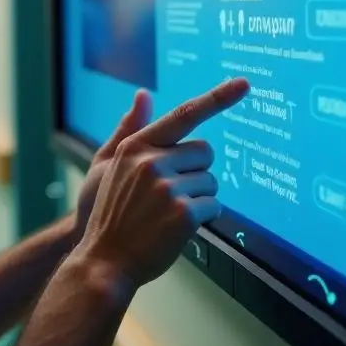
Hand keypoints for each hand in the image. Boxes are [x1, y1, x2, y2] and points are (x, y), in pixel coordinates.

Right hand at [76, 78, 248, 290]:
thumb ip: (130, 129)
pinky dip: (204, 217)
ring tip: (170, 213)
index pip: (183, 115)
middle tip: (174, 193)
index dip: (217, 98)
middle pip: (204, 151)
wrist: (103, 260)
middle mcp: (151, 162)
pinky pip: (214, 206)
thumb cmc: (110, 216)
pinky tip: (178, 228)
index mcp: (135, 147)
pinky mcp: (183, 213)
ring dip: (200, 197)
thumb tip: (144, 94)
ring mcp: (167, 188)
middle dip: (197, 171)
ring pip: (211, 181)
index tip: (243, 84)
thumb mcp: (110, 167)